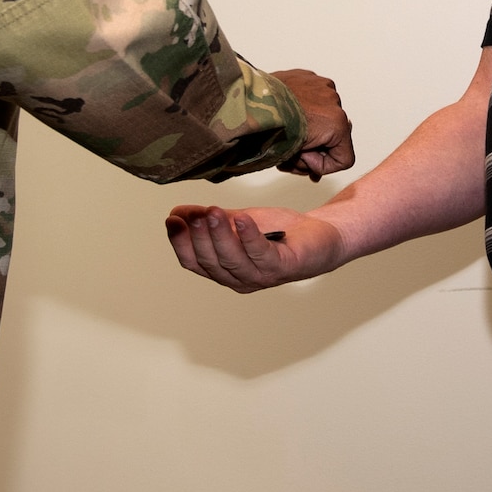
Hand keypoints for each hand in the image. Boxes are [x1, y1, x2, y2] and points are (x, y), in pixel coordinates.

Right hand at [164, 205, 344, 292]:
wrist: (319, 234)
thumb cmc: (278, 231)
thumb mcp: (236, 221)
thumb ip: (209, 219)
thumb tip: (176, 213)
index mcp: (224, 270)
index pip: (194, 262)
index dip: (181, 243)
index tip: (172, 220)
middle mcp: (239, 279)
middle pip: (211, 262)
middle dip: (198, 237)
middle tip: (193, 214)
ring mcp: (262, 276)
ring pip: (233, 260)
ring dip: (220, 236)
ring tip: (212, 213)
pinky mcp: (283, 266)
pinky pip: (262, 254)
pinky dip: (250, 237)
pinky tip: (242, 219)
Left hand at [270, 68, 354, 180]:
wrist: (247, 103)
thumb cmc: (267, 129)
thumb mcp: (295, 158)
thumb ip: (311, 164)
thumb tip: (314, 168)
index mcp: (337, 123)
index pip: (343, 159)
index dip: (321, 165)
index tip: (301, 159)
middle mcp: (334, 101)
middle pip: (333, 137)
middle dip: (313, 147)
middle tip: (291, 150)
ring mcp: (321, 86)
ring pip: (322, 117)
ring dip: (308, 126)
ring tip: (285, 129)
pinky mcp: (307, 76)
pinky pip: (312, 98)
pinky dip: (301, 107)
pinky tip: (285, 112)